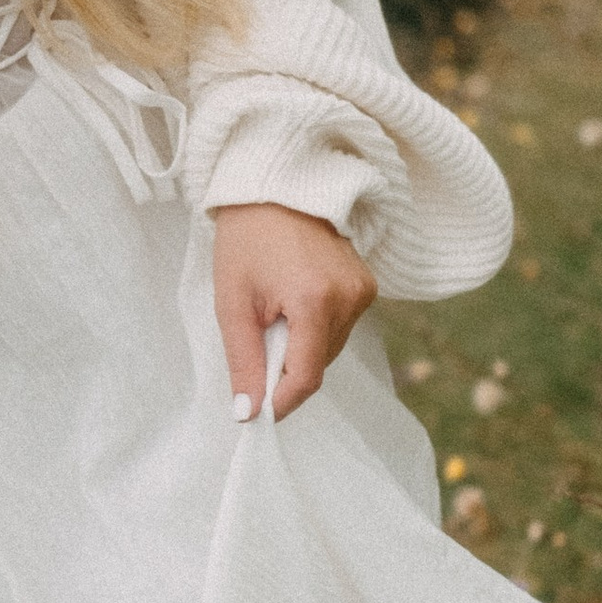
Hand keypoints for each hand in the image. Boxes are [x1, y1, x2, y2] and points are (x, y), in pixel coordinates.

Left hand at [212, 201, 375, 422]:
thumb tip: (248, 412)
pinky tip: (294, 303)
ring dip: (300, 350)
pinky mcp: (368, 286)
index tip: (256, 414)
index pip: (305, 378)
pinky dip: (314, 330)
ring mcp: (363, 291)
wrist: (276, 188)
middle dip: (284, 370)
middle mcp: (349, 298)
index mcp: (315, 300)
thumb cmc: (247, 239)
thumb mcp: (233, 303)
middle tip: (255, 343)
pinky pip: (340, 328)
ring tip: (273, 315)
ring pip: (329, 350)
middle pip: (318, 366)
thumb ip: (244, 362)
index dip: (280, 403)